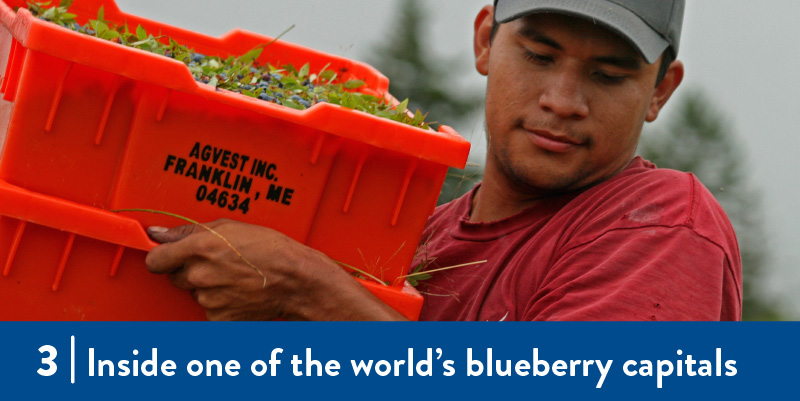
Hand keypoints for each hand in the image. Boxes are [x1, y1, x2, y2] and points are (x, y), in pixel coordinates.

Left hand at [145, 219, 404, 320]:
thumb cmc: (270, 249)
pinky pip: (209, 310)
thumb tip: (156, 233)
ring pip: (195, 294)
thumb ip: (187, 231)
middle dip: (191, 270)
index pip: (154, 260)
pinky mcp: (218, 319)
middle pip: (175, 277)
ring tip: (236, 277)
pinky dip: (221, 303)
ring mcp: (208, 300)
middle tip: (218, 264)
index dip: (162, 258)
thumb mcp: (230, 227)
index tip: (169, 256)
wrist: (297, 281)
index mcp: (199, 248)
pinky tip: (240, 293)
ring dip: (208, 286)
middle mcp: (199, 275)